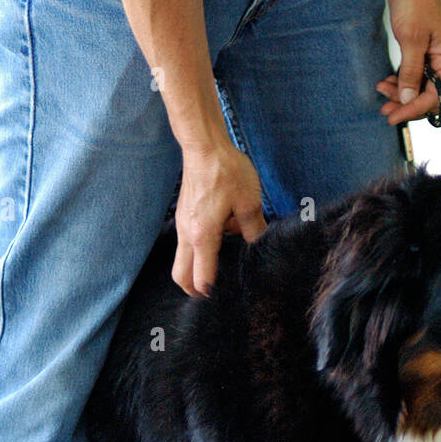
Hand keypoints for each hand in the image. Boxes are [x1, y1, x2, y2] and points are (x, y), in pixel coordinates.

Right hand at [172, 139, 266, 296]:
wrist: (204, 145)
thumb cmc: (225, 171)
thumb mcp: (249, 202)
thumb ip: (255, 230)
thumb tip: (259, 247)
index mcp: (203, 238)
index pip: (201, 280)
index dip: (213, 293)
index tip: (227, 296)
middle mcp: (187, 235)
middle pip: (181, 277)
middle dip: (195, 289)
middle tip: (216, 292)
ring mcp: (182, 225)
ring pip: (184, 259)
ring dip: (201, 264)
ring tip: (228, 250)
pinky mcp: (184, 215)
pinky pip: (189, 241)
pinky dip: (202, 246)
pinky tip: (225, 227)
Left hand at [376, 0, 440, 126]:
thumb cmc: (416, 2)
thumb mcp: (411, 40)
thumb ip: (410, 72)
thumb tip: (408, 99)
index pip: (434, 97)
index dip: (413, 109)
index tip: (393, 116)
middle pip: (427, 95)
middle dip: (406, 103)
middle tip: (384, 109)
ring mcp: (434, 57)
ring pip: (418, 87)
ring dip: (400, 93)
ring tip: (381, 90)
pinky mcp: (422, 52)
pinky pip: (412, 75)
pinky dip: (400, 81)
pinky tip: (385, 82)